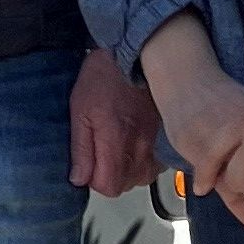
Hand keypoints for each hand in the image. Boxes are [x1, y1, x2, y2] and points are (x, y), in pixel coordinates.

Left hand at [67, 43, 158, 195]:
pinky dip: (143, 163)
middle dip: (110, 176)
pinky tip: (133, 147)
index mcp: (115, 142)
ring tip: (117, 150)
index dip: (94, 181)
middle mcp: (139, 148)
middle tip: (101, 154)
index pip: (109, 187)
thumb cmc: (102, 80)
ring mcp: (155, 144)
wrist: (134, 57)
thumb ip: (81, 149)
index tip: (89, 165)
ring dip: (127, 171)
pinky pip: (156, 165)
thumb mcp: (80, 111)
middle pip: (125, 185)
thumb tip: (79, 179)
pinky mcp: (165, 138)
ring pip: (141, 178)